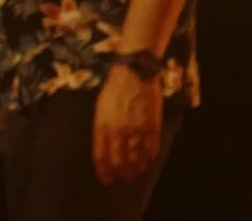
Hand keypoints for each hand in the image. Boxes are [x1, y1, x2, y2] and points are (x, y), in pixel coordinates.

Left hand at [91, 63, 161, 186]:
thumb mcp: (100, 109)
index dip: (104, 172)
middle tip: (124, 177)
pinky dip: (150, 157)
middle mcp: (118, 131)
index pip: (101, 157)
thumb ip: (102, 129)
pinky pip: (151, 148)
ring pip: (136, 158)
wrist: (134, 72)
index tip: (107, 180)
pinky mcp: (152, 125)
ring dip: (136, 168)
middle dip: (121, 173)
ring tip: (137, 170)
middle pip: (118, 162)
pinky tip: (148, 158)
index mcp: (102, 127)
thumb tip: (105, 148)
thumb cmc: (114, 89)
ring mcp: (135, 129)